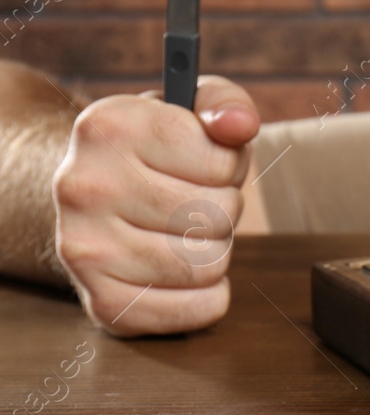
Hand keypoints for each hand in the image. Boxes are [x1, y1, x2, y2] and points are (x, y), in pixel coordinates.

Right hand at [52, 77, 258, 336]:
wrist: (89, 195)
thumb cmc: (155, 148)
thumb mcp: (187, 106)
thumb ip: (225, 103)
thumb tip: (240, 125)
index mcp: (109, 127)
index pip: (222, 161)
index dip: (229, 165)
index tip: (202, 161)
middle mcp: (85, 186)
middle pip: (217, 214)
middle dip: (223, 207)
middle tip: (194, 200)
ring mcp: (85, 249)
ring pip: (209, 263)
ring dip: (215, 249)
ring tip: (185, 231)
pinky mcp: (101, 301)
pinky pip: (196, 310)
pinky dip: (208, 296)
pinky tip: (185, 270)